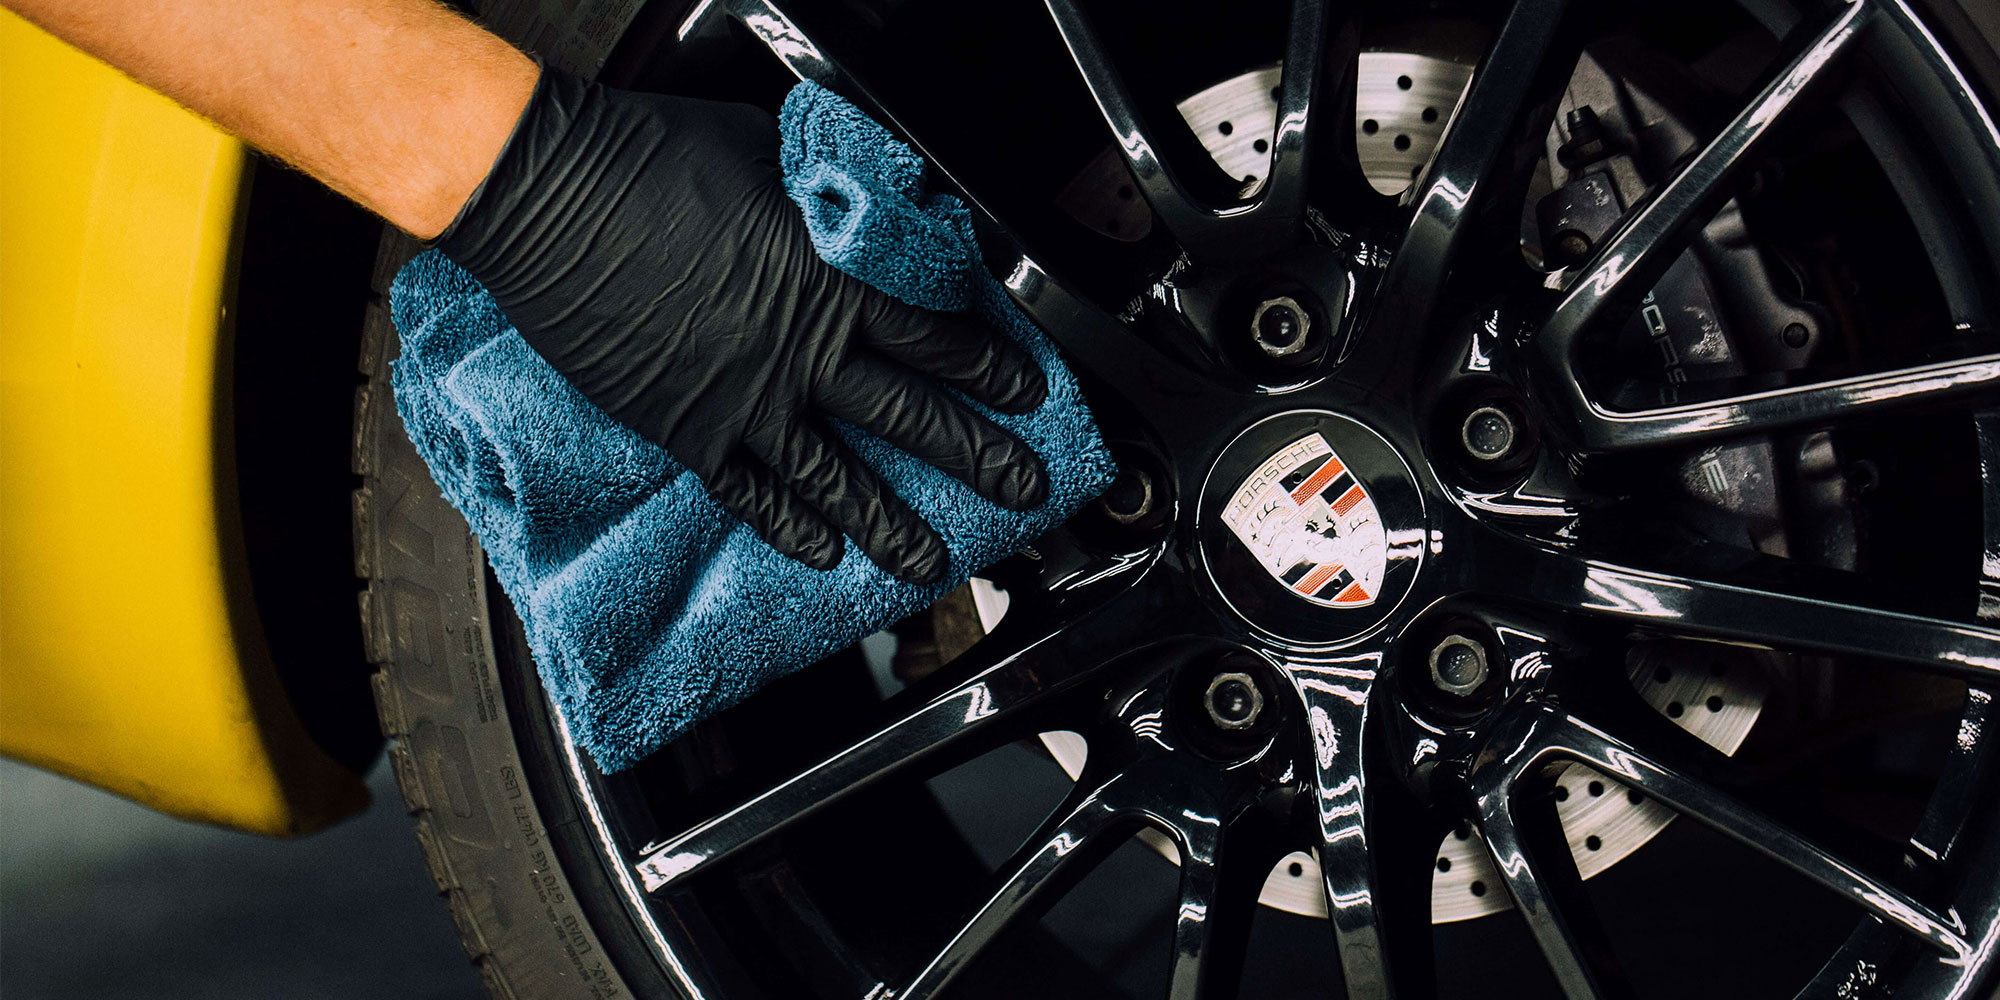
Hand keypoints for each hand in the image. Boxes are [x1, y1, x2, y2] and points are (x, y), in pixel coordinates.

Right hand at [438, 69, 1048, 583]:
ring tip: (932, 563)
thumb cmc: (651, 160)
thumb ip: (819, 202)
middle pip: (914, 418)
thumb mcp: (767, 159)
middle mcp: (803, 353)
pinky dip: (790, 529)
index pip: (938, 336)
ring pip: (842, 479)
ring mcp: (747, 403)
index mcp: (832, 280)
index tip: (1024, 393)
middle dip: (979, 458)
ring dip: (894, 525)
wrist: (552, 201)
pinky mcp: (688, 432)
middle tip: (1022, 490)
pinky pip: (751, 496)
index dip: (989, 369)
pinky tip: (820, 554)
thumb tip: (848, 206)